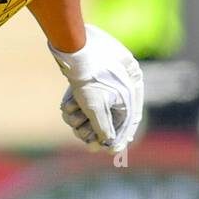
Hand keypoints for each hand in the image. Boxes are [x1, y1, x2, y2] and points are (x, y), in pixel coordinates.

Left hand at [49, 24, 143, 153]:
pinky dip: (73, 107)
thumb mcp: (96, 107)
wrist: (73, 47)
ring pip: (91, 113)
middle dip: (93, 129)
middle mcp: (119, 88)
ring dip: (78, 118)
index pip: (128, 121)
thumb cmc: (88, 76)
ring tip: (72, 114)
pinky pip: (81, 103)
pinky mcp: (86, 83)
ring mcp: (103, 85)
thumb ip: (103, 127)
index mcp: (130, 92)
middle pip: (107, 120)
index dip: (119, 137)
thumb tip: (109, 144)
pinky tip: (68, 104)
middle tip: (86, 141)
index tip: (112, 151)